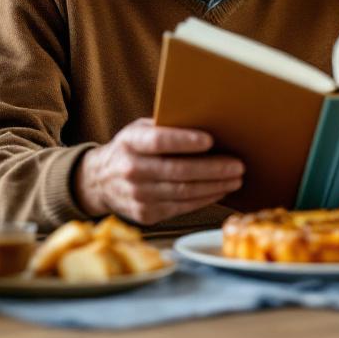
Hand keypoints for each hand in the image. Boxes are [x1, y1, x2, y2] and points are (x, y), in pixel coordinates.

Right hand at [75, 118, 244, 225]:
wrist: (100, 180)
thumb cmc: (132, 148)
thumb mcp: (141, 130)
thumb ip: (166, 127)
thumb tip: (208, 124)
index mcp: (130, 142)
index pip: (158, 141)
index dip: (184, 141)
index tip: (210, 140)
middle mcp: (131, 169)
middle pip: (177, 171)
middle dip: (212, 169)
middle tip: (238, 165)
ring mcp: (137, 195)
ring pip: (183, 192)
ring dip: (214, 186)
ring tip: (236, 179)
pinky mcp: (145, 214)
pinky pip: (181, 207)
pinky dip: (204, 199)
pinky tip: (219, 191)